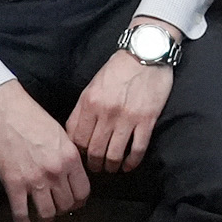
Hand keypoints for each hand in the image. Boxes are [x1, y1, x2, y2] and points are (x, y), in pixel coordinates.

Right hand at [0, 78, 89, 221]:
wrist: (5, 110)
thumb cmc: (33, 118)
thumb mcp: (61, 134)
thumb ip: (69, 157)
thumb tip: (73, 176)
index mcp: (70, 158)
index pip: (83, 192)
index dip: (79, 200)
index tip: (74, 202)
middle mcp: (56, 172)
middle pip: (66, 205)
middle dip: (62, 209)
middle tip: (57, 207)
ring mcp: (34, 180)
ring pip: (47, 214)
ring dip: (46, 218)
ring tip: (42, 217)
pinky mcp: (13, 184)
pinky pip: (21, 213)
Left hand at [66, 37, 177, 171]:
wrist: (145, 52)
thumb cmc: (117, 69)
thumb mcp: (92, 85)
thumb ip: (82, 109)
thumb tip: (74, 134)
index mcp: (89, 102)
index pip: (77, 139)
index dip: (78, 154)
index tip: (81, 158)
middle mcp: (106, 112)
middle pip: (94, 151)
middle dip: (94, 165)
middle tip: (96, 168)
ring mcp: (127, 117)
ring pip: (114, 155)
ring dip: (111, 166)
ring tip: (111, 168)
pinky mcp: (147, 120)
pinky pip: (137, 149)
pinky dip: (132, 162)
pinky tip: (128, 165)